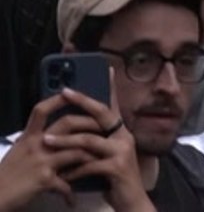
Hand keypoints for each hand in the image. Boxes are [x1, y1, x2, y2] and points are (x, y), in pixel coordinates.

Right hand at [0, 94, 94, 210]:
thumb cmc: (6, 174)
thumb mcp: (18, 152)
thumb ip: (35, 142)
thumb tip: (52, 136)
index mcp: (28, 137)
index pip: (42, 110)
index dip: (57, 100)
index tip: (71, 92)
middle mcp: (36, 144)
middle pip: (67, 123)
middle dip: (89, 123)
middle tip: (104, 127)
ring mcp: (41, 160)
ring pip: (76, 151)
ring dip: (90, 156)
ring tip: (101, 159)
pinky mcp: (45, 179)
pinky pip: (66, 183)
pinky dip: (70, 193)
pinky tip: (72, 200)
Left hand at [43, 74, 152, 211]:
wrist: (132, 201)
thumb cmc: (115, 179)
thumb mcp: (106, 156)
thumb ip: (95, 144)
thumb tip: (76, 131)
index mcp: (121, 133)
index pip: (113, 106)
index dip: (108, 87)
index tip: (105, 69)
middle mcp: (124, 137)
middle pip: (102, 113)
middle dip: (82, 101)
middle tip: (64, 92)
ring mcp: (122, 151)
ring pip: (89, 139)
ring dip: (65, 141)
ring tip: (46, 141)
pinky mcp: (117, 167)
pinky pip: (88, 164)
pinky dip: (72, 169)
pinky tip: (61, 175)